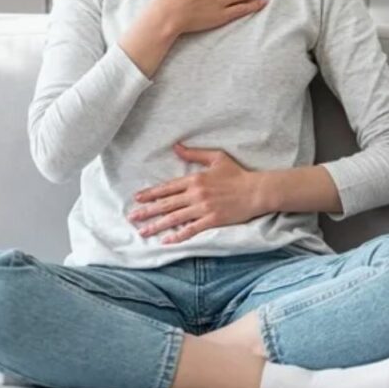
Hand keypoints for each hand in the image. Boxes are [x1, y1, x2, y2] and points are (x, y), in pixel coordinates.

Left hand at [127, 143, 266, 243]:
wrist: (256, 190)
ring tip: (143, 231)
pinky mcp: (212, 220)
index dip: (151, 193)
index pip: (168, 187)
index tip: (137, 198)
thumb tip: (176, 146)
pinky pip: (191, 229)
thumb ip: (194, 153)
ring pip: (175, 218)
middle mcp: (196, 194)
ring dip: (157, 225)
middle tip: (132, 217)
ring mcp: (203, 208)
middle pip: (167, 204)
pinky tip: (167, 241)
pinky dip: (178, 236)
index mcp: (195, 179)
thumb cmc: (237, 174)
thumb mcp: (216, 158)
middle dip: (148, 211)